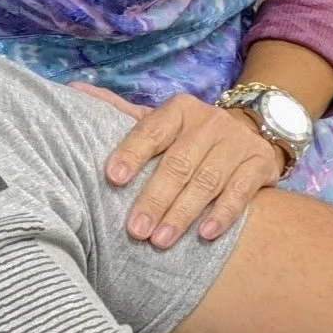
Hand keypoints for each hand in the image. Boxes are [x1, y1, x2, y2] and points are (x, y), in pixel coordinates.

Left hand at [68, 84, 284, 246]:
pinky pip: (241, 192)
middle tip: (134, 229)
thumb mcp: (158, 120)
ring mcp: (236, 143)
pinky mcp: (259, 165)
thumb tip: (73, 90)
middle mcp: (208, 122)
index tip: (112, 179)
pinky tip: (205, 235)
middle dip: (155, 198)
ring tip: (160, 241)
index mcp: (178, 109)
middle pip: (178, 162)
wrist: (252, 130)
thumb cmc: (189, 135)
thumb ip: (119, 110)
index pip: (151, 130)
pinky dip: (223, 214)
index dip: (131, 153)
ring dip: (182, 213)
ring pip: (207, 180)